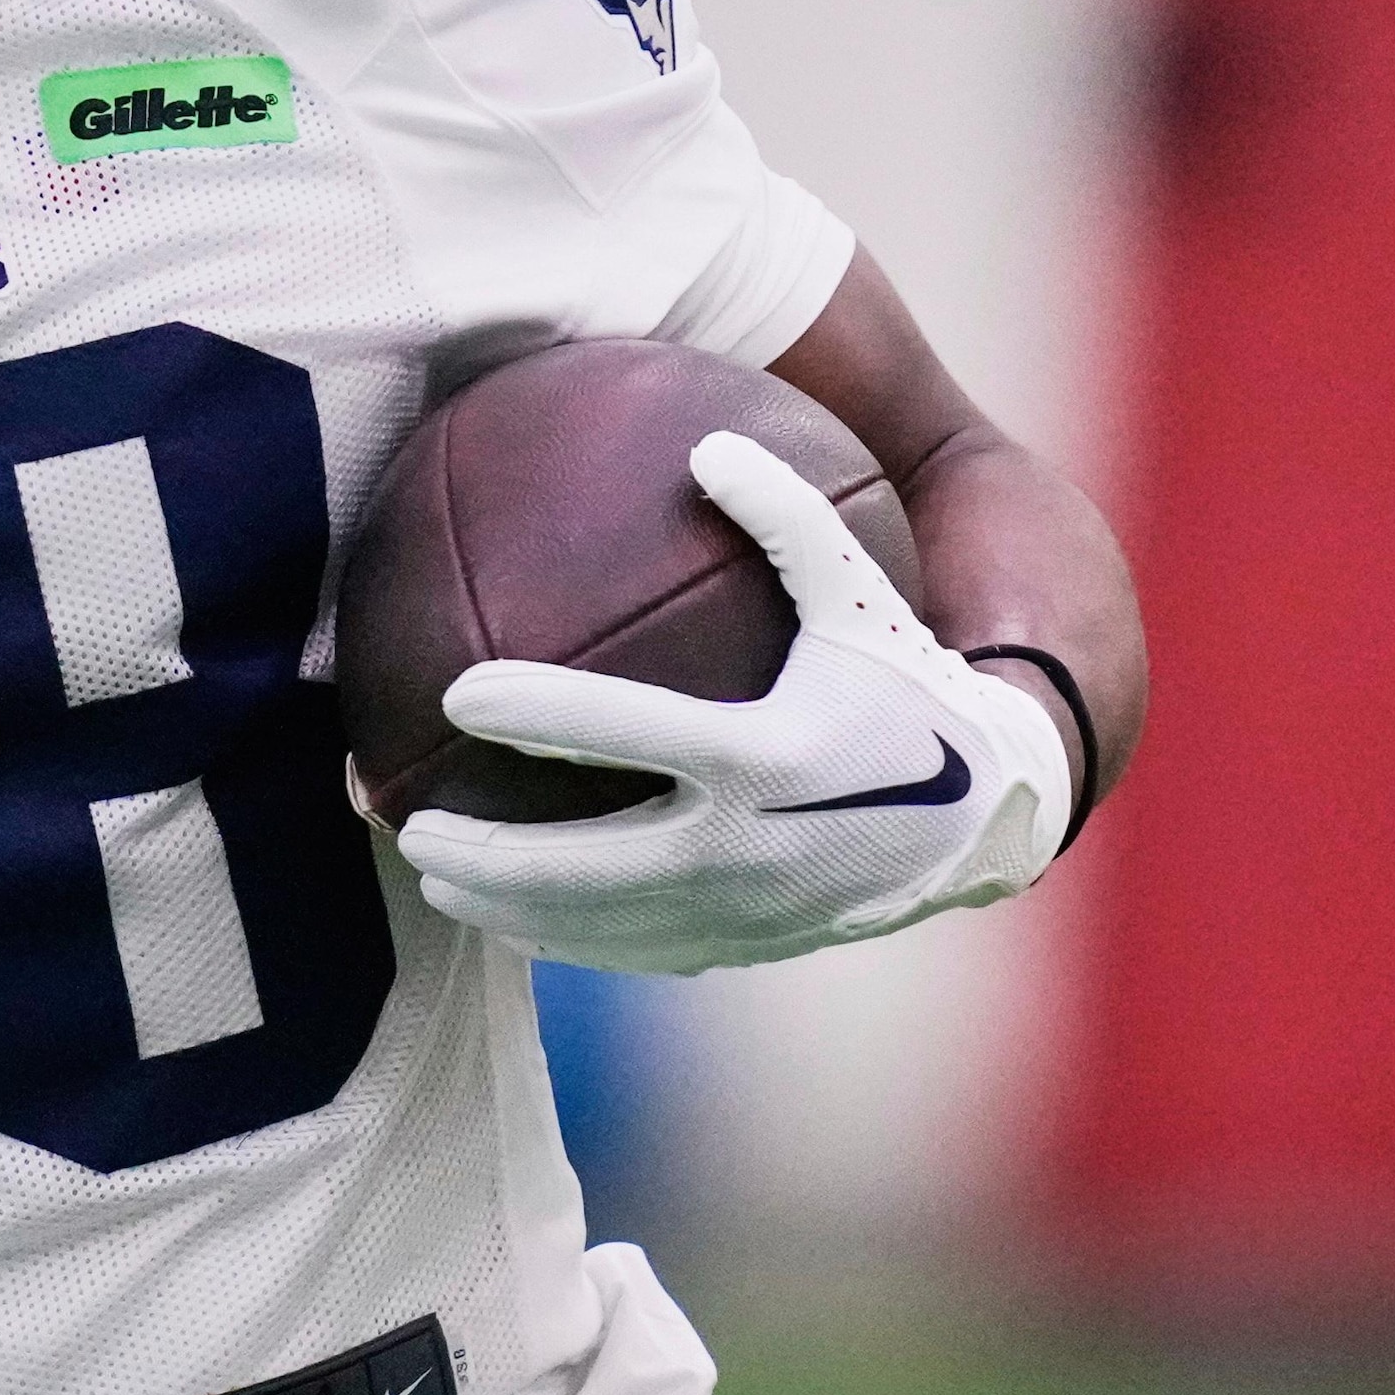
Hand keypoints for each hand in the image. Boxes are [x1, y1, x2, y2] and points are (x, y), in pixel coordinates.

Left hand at [391, 431, 1073, 974]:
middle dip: (486, 853)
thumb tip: (707, 442)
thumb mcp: (862, 592)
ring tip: (431, 879)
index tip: (457, 691)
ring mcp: (749, 912)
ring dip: (507, 909)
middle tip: (404, 823)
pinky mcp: (752, 949)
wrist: (989, 812)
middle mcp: (752, 847)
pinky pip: (639, 953)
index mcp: (770, 754)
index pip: (628, 733)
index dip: (538, 713)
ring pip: (600, 928)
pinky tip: (510, 918)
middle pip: (586, 867)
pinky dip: (568, 941)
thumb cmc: (908, 684)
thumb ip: (787, 516)